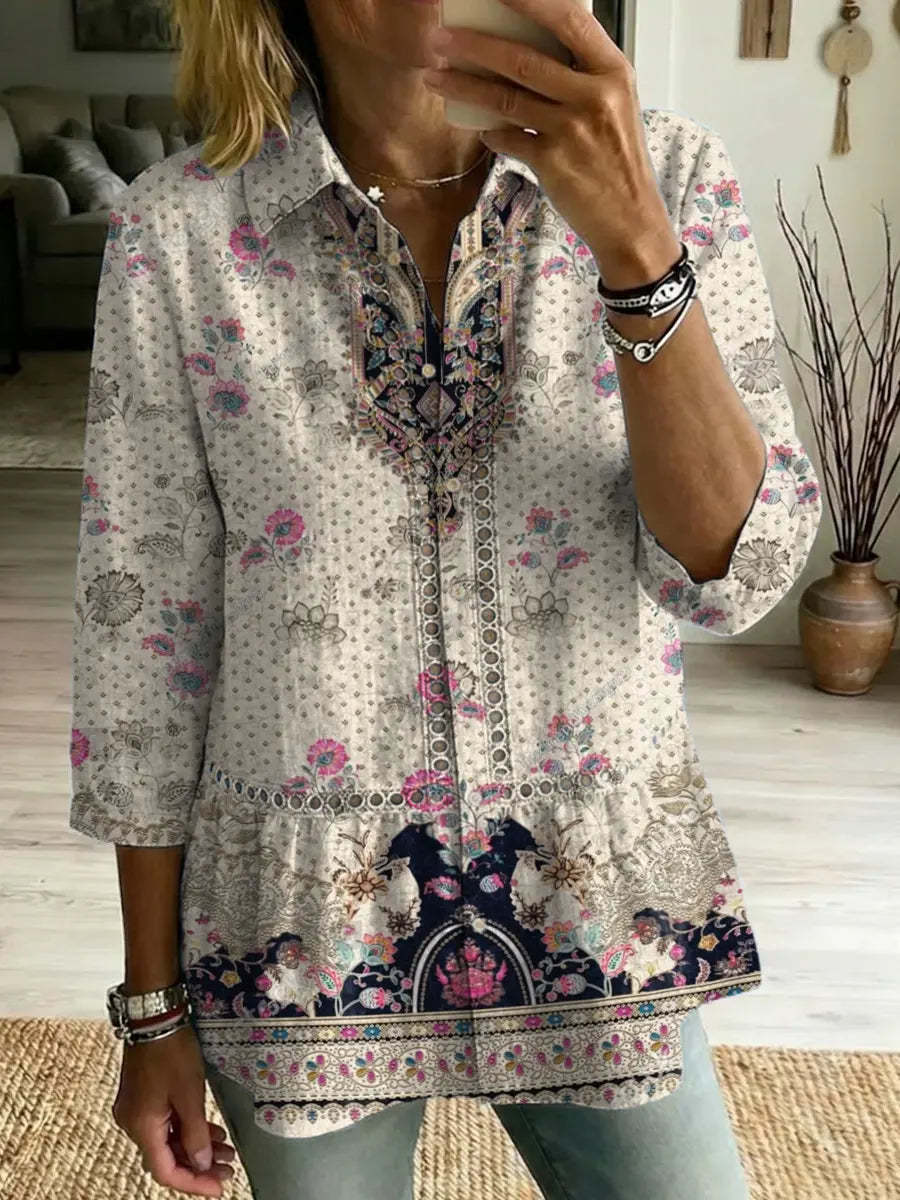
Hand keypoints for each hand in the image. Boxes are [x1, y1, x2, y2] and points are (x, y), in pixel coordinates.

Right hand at [112, 1023, 235, 1196]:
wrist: (154, 1015)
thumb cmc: (172, 1052)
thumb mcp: (190, 1094)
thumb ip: (195, 1134)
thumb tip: (202, 1165)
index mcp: (141, 1128)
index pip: (166, 1170)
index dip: (194, 1182)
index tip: (220, 1187)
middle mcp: (132, 1124)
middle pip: (167, 1157)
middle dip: (199, 1165)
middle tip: (230, 1168)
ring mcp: (136, 1110)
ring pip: (168, 1140)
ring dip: (196, 1147)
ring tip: (227, 1151)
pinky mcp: (143, 1096)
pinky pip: (166, 1124)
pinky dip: (187, 1129)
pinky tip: (212, 1131)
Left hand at [422, 0, 676, 277]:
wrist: (629, 218)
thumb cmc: (617, 160)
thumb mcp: (613, 104)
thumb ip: (580, 75)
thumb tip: (529, 48)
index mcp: (613, 71)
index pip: (569, 19)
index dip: (529, 1)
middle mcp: (594, 96)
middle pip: (524, 59)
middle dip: (475, 44)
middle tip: (440, 37)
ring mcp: (572, 130)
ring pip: (505, 99)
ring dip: (464, 85)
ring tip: (435, 75)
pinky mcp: (552, 163)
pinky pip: (508, 139)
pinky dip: (490, 132)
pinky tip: (480, 129)